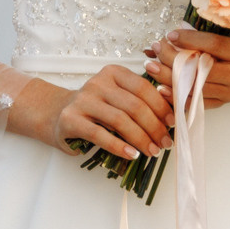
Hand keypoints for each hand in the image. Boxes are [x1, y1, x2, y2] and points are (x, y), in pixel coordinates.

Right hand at [11, 66, 172, 159]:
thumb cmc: (94, 109)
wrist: (56, 114)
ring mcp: (83, 101)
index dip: (161, 106)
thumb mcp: (116, 98)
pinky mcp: (71, 120)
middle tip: (165, 143)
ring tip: (152, 151)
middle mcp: (97, 83)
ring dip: (140, 139)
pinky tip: (132, 155)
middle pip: (134, 105)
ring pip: (120, 120)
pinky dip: (119, 146)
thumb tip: (171, 117)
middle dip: (154, 127)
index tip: (172, 123)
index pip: (143, 87)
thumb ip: (138, 101)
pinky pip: (100, 135)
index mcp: (113, 73)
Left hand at [145, 29, 229, 109]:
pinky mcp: (222, 104)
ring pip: (196, 88)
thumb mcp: (229, 38)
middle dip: (174, 60)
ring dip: (170, 78)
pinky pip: (196, 103)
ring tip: (151, 68)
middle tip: (156, 50)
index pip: (214, 45)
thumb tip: (170, 36)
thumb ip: (202, 37)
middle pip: (202, 69)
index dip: (190, 39)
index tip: (169, 34)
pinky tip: (161, 88)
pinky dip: (177, 96)